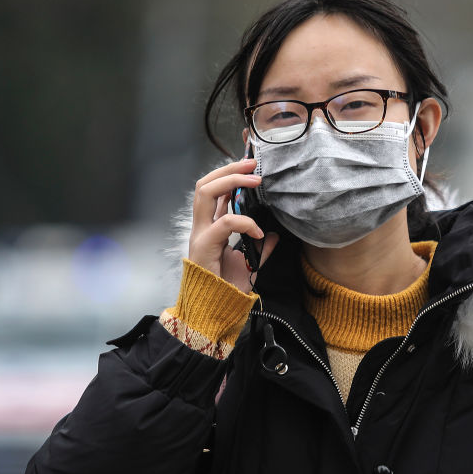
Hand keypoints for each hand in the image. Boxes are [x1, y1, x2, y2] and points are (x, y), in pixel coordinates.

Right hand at [188, 159, 278, 292]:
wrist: (215, 311)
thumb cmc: (227, 289)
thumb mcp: (249, 265)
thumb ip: (258, 248)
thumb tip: (272, 235)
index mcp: (209, 228)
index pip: (213, 192)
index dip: (228, 174)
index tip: (250, 167)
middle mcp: (201, 227)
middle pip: (204, 184)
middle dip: (228, 168)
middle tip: (252, 163)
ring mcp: (200, 234)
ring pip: (205, 192)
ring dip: (231, 180)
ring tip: (254, 179)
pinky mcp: (204, 245)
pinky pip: (225, 222)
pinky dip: (245, 222)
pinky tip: (258, 231)